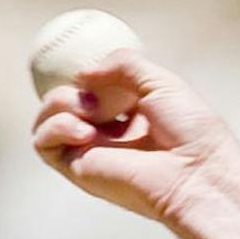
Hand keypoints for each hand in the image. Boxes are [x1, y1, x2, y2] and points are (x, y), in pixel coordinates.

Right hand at [30, 51, 239, 225]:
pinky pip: (41, 142)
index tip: (103, 69)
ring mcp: (92, 151)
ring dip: (60, 101)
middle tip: (103, 96)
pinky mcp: (79, 170)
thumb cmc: (191, 131)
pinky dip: (54, 126)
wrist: (198, 175)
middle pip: (66, 96)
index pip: (94, 85)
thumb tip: (81, 75)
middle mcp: (110, 132)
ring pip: (47, 116)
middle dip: (75, 85)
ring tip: (94, 111)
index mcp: (133, 113)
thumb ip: (122, 64)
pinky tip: (86, 132)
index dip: (90, 71)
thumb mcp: (161, 81)